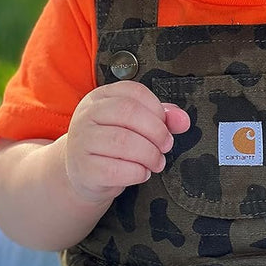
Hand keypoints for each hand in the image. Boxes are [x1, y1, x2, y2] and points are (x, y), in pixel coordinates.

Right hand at [64, 81, 190, 202]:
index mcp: (101, 97)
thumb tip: (183, 120)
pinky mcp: (83, 168)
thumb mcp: (133, 125)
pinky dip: (137, 173)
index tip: (166, 125)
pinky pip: (115, 169)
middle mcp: (87, 114)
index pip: (134, 92)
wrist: (82, 173)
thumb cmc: (111, 145)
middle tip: (166, 145)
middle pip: (128, 112)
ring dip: (150, 154)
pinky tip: (142, 173)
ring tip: (157, 162)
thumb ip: (160, 118)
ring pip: (123, 141)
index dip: (157, 109)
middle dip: (156, 131)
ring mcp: (82, 140)